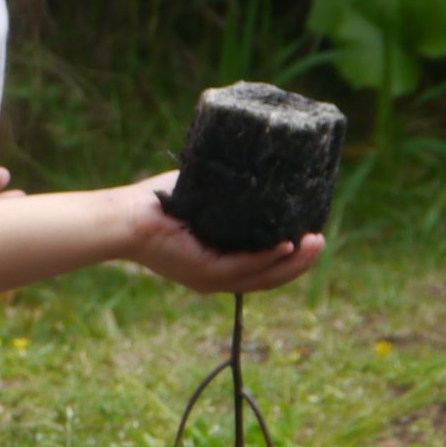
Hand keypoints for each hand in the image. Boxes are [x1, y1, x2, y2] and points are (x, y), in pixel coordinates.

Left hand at [120, 175, 325, 294]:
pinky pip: (241, 268)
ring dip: (292, 261)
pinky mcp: (201, 271)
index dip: (292, 256)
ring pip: (263, 276)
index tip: (312, 235)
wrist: (124, 215)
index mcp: (220, 264)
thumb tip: (260, 168)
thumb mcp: (205, 198)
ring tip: (315, 242)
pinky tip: (285, 245)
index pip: (265, 267)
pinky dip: (266, 258)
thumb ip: (231, 192)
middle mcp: (217, 277)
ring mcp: (210, 277)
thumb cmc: (158, 203)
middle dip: (301, 261)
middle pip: (271, 277)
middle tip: (321, 240)